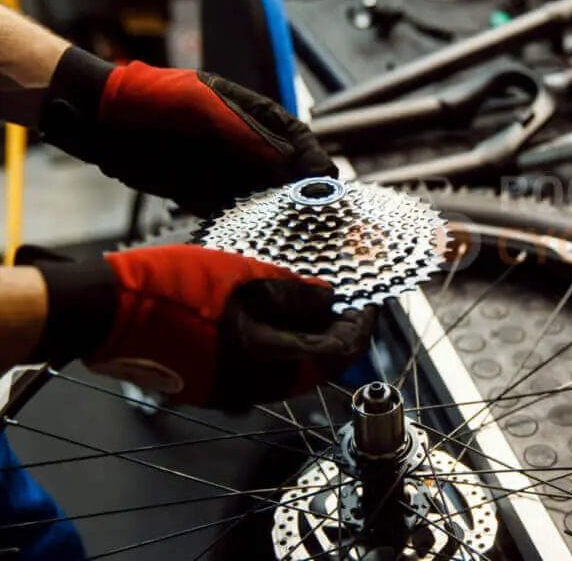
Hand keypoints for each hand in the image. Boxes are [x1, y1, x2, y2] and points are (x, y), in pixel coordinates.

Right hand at [27, 245, 374, 408]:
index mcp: (268, 361)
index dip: (361, 327)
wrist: (106, 314)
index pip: (338, 354)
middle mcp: (252, 387)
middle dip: (336, 334)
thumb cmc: (170, 290)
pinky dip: (276, 345)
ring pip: (287, 370)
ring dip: (306, 340)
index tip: (369, 304)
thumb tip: (330, 299)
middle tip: (345, 303)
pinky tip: (271, 317)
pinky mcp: (208, 385)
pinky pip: (257, 370)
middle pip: (315, 368)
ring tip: (312, 304)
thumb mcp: (243, 277)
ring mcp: (227, 391)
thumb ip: (294, 293)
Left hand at [41, 48, 336, 214]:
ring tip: (288, 228)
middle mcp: (246, 145)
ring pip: (263, 195)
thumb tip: (288, 162)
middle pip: (287, 171)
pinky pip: (232, 211)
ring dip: (275, 211)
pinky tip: (250, 231)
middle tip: (315, 212)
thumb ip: (247, 133)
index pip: (297, 138)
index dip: (314, 159)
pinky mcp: (205, 193)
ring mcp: (227, 170)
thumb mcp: (204, 107)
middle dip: (302, 191)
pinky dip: (242, 221)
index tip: (325, 180)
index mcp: (253, 116)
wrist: (103, 119)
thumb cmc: (154, 98)